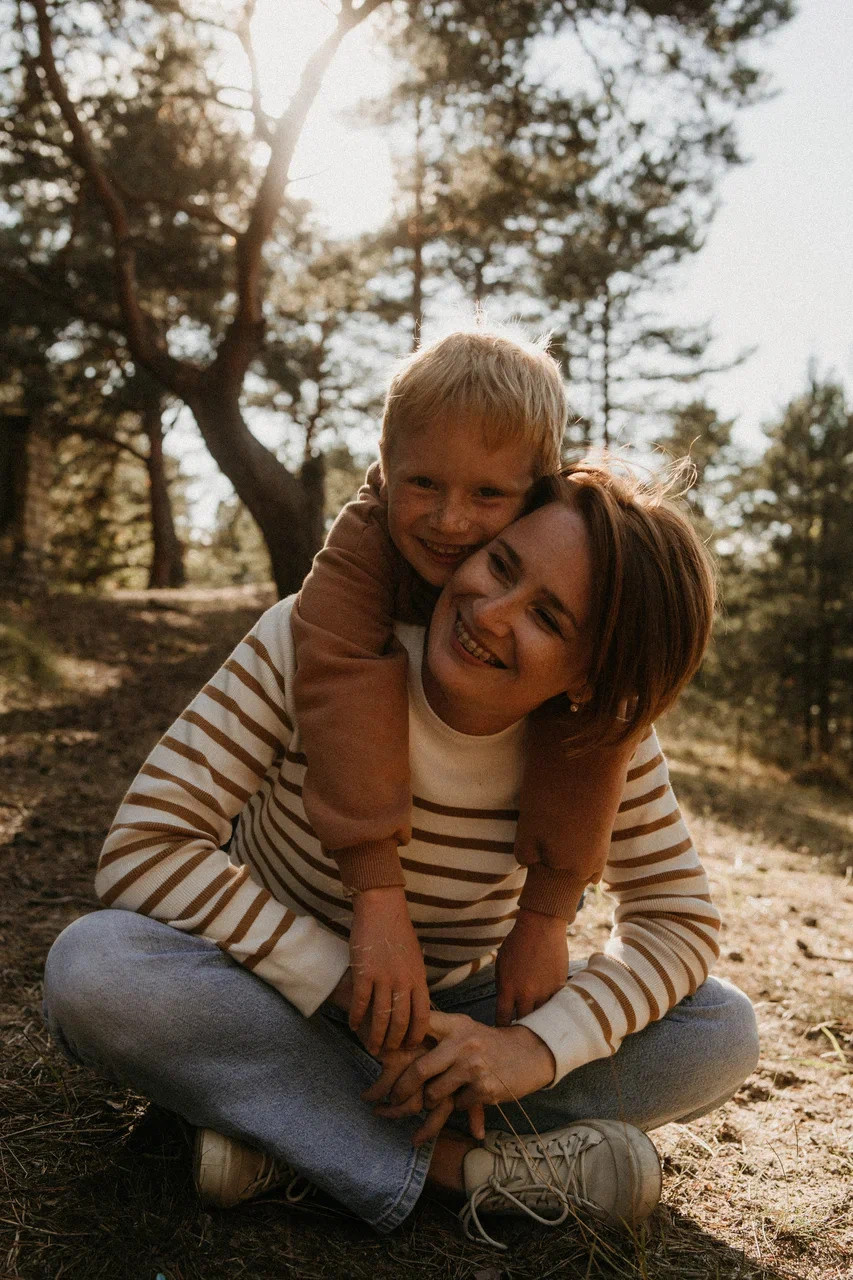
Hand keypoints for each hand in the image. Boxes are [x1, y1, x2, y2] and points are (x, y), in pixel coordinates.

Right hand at [348, 886, 430, 1055]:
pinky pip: (360, 1003)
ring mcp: (383, 978)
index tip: (411, 1046)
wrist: (382, 909)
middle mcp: (403, 982)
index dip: (416, 1035)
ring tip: (372, 1047)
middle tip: (388, 1052)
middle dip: (394, 1041)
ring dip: (375, 1036)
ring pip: (380, 1017)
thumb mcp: (416, 958)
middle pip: (401, 1022)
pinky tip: (353, 1025)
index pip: (422, 1016)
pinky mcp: (364, 973)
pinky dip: (356, 1017)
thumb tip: (415, 1004)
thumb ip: (415, 981)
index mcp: (419, 978)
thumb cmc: (399, 932)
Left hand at [366, 1010, 555, 1143]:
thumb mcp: (465, 1028)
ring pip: (434, 1094)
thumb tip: (399, 1038)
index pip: (420, 1024)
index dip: (397, 1035)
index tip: (378, 1048)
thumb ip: (439, 1031)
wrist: (529, 1053)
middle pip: (419, 1070)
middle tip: (388, 1099)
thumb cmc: (488, 1042)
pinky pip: (456, 1105)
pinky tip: (466, 1097)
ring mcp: (473, 1066)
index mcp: (455, 1024)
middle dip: (400, 1090)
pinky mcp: (484, 1089)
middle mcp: (462, 1043)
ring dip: (430, 1102)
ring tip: (430, 1100)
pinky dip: (457, 1105)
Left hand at [495, 908, 568, 1025]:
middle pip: (523, 1022)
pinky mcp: (559, 987)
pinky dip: (553, 1009)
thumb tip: (506, 1004)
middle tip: (520, 1035)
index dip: (502, 1028)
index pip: (502, 1019)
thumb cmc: (517, 942)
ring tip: (538, 1029)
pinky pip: (556, 1005)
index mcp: (507, 988)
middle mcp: (526, 994)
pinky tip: (553, 1014)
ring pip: (542, 1017)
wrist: (541, 926)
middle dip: (521, 1029)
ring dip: (539, 1021)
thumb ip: (503, 986)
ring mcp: (544, 991)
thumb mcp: (501, 964)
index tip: (503, 1033)